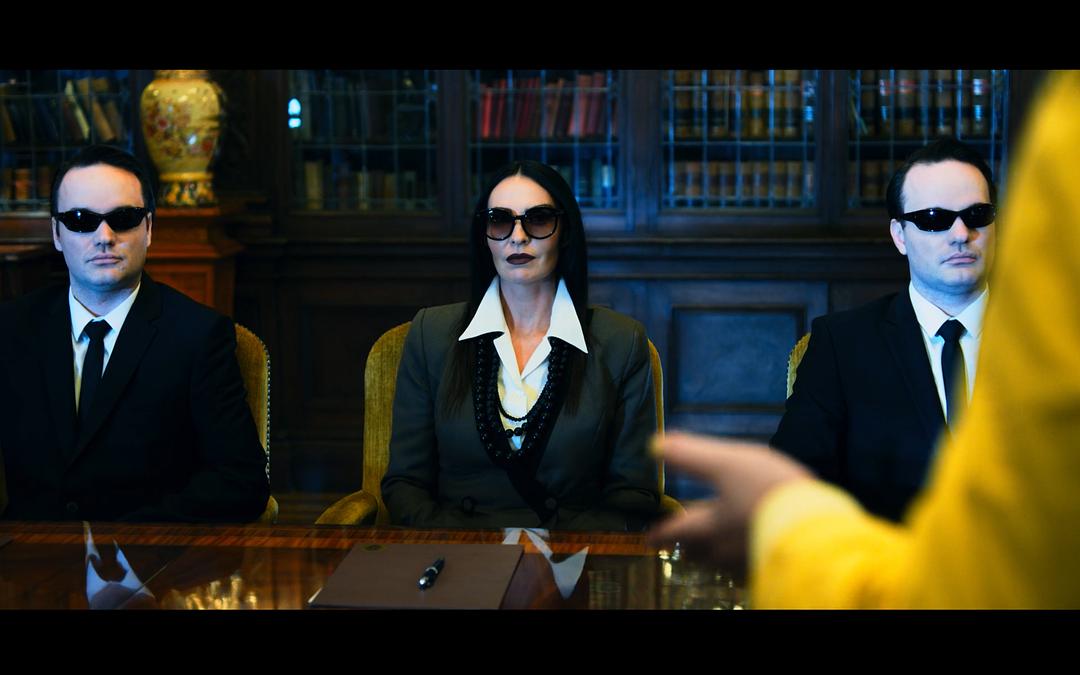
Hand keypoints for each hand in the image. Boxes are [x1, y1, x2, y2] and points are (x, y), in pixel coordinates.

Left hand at [648, 431, 812, 569]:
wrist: (819, 528)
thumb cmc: (768, 491)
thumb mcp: (727, 463)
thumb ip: (691, 455)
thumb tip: (654, 445)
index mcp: (710, 526)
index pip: (678, 530)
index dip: (661, 532)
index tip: (650, 538)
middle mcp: (726, 550)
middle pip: (699, 552)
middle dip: (688, 546)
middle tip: (681, 545)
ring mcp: (752, 560)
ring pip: (723, 562)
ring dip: (713, 553)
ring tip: (713, 548)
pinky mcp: (776, 564)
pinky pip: (750, 564)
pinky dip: (743, 557)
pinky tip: (752, 550)